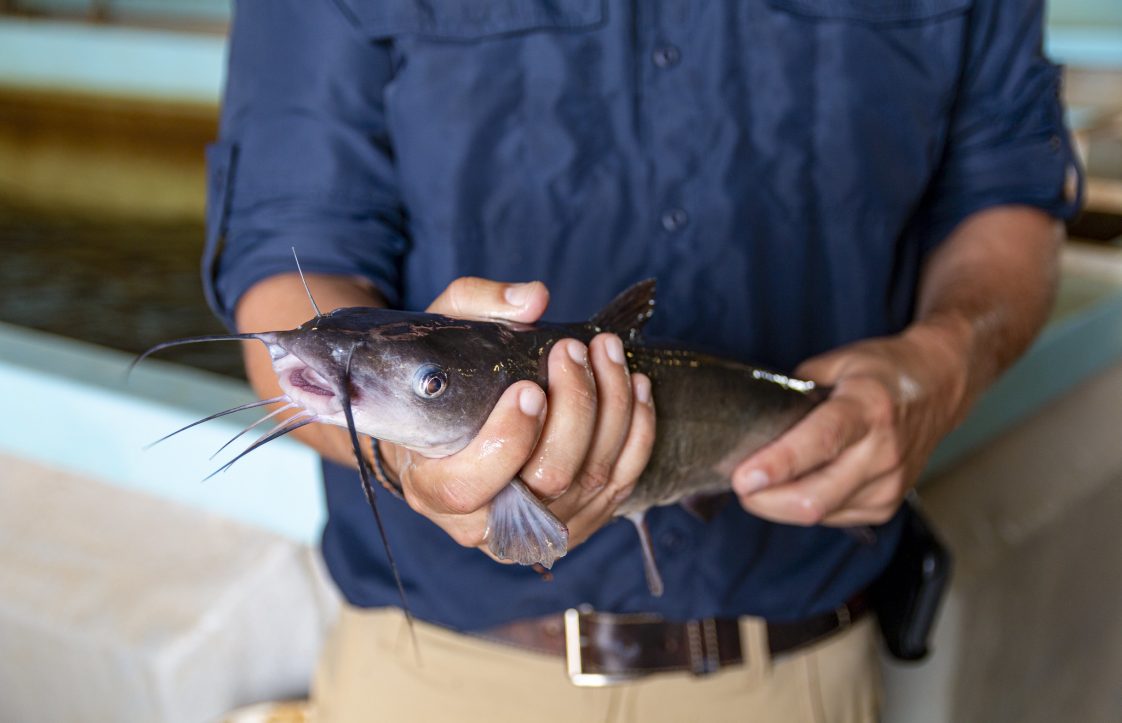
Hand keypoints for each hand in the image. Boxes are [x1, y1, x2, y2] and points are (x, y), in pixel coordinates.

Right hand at [381, 277, 656, 557]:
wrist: (451, 424)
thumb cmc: (441, 382)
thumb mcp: (440, 334)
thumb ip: (476, 305)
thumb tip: (533, 299)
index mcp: (431, 489)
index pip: (469, 487)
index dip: (506, 441)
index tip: (528, 387)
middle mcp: (481, 524)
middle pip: (548, 480)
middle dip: (574, 409)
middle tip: (573, 351)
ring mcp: (535, 530)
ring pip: (592, 480)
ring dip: (612, 409)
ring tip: (608, 352)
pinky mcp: (578, 521)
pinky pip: (621, 484)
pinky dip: (637, 432)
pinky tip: (635, 387)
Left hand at [730, 321, 968, 526]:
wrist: (940, 387)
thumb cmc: (883, 373)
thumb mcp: (836, 363)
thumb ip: (795, 391)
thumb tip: (756, 420)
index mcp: (867, 409)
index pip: (820, 443)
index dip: (778, 464)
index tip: (743, 478)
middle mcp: (882, 452)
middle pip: (814, 498)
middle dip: (765, 500)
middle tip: (739, 483)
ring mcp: (888, 485)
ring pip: (818, 514)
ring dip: (780, 504)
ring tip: (765, 480)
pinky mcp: (885, 506)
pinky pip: (830, 517)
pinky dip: (804, 504)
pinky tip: (799, 483)